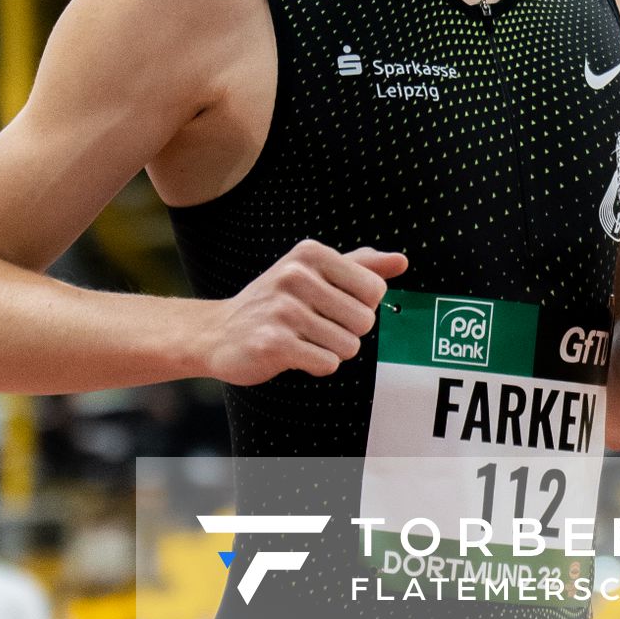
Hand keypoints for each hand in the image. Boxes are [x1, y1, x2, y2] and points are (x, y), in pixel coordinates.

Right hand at [202, 241, 408, 385]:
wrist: (218, 332)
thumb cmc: (277, 302)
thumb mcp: (314, 273)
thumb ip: (360, 266)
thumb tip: (401, 262)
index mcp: (310, 253)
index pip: (375, 289)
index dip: (362, 306)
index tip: (333, 305)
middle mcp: (296, 275)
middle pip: (365, 321)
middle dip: (348, 332)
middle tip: (316, 326)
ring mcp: (283, 309)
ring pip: (348, 346)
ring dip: (332, 351)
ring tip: (304, 339)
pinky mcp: (273, 343)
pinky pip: (327, 363)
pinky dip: (316, 365)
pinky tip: (293, 353)